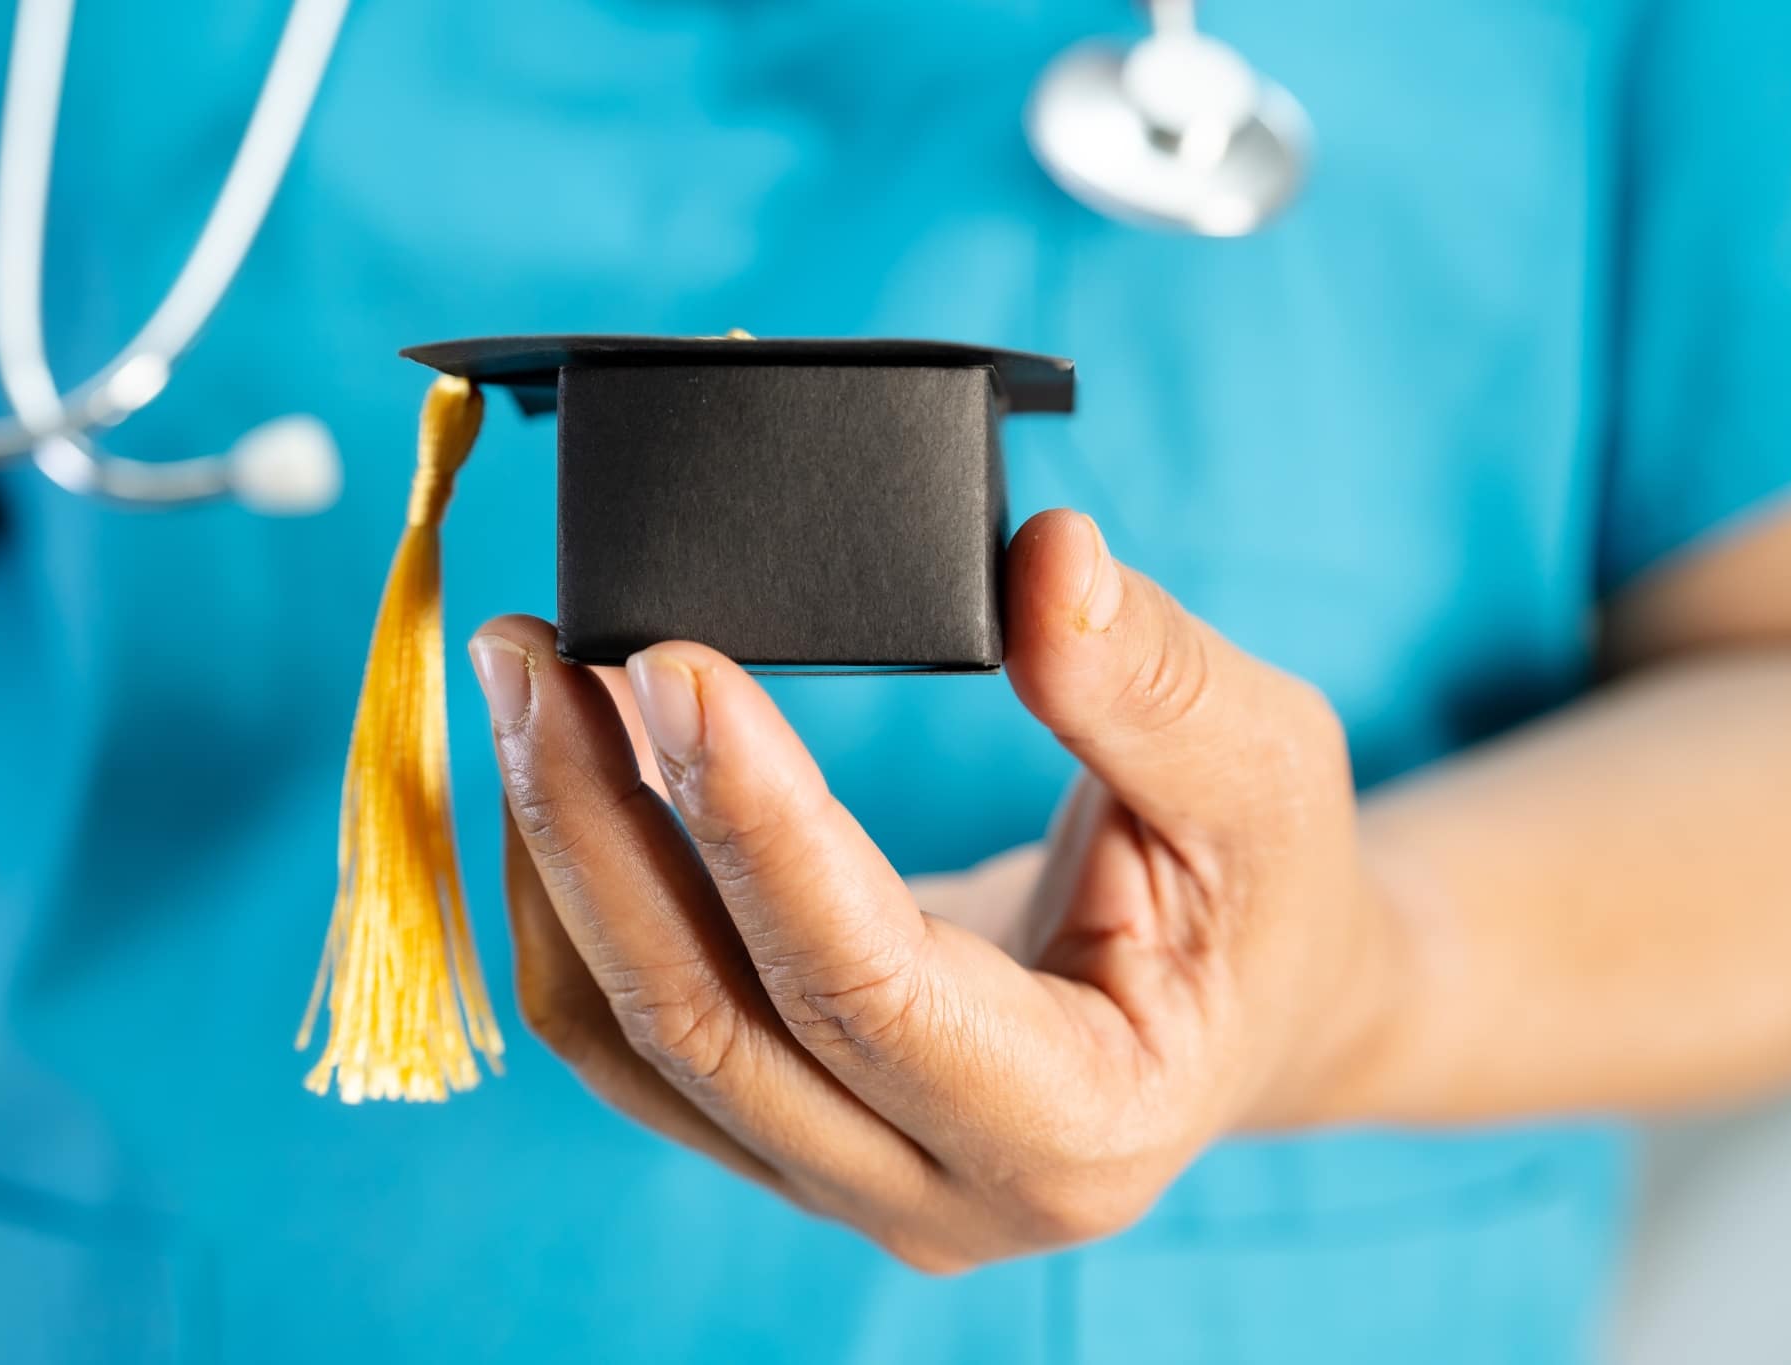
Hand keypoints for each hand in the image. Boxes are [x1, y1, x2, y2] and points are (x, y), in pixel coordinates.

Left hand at [466, 509, 1403, 1271]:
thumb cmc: (1265, 893)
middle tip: (534, 648)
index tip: (669, 661)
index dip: (754, 824)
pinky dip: (568, 902)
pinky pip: (626, 1037)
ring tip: (522, 684)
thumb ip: (1157, 684)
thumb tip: (1045, 560)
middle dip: (596, 825)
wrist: (1243, 1007)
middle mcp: (936, 1191)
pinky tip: (551, 776)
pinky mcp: (780, 1130)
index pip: (864, 986)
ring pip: (632, 1040)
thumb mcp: (1268, 773)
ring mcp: (842, 1176)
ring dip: (553, 856)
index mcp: (1077, 1124)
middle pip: (705, 1022)